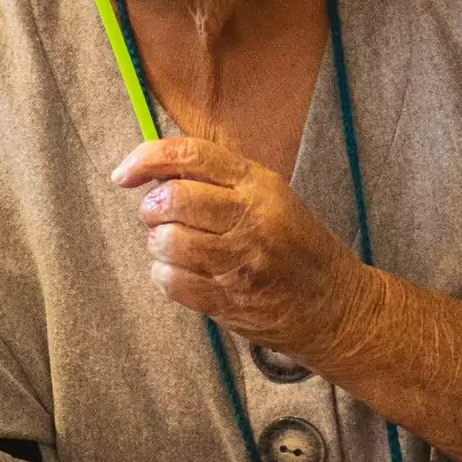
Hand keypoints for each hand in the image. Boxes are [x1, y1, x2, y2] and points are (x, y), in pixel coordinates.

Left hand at [114, 137, 369, 360]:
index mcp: (258, 185)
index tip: (124, 173)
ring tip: (176, 247)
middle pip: (173, 199)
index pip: (191, 155)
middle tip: (157, 216)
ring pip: (167, 241)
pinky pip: (170, 281)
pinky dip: (165, 275)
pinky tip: (182, 272)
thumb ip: (220, 181)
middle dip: (151, 207)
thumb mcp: (270, 197)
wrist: (336, 306)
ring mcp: (239, 263)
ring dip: (158, 244)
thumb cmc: (296, 246)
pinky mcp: (227, 301)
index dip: (147, 158)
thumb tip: (156, 170)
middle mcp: (250, 219)